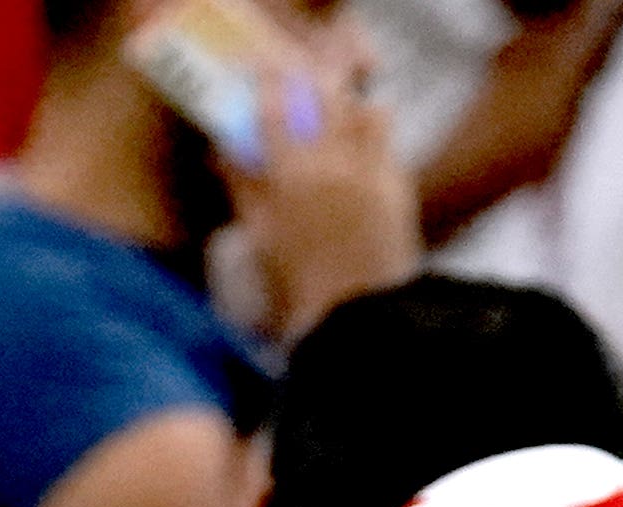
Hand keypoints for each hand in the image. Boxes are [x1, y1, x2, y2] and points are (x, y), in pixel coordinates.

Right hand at [236, 67, 416, 341]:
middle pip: (326, 101)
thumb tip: (225, 153)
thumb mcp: (259, 238)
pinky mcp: (397, 185)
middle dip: (312, 87)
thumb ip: (243, 188)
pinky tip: (362, 143)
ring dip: (349, 106)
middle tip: (301, 90)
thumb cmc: (297, 286)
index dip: (267, 88)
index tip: (262, 75)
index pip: (275, 115)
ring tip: (336, 114)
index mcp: (291, 179)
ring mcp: (371, 172)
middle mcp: (334, 164)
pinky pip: (386, 142)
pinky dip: (373, 132)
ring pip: (365, 113)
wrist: (356, 315)